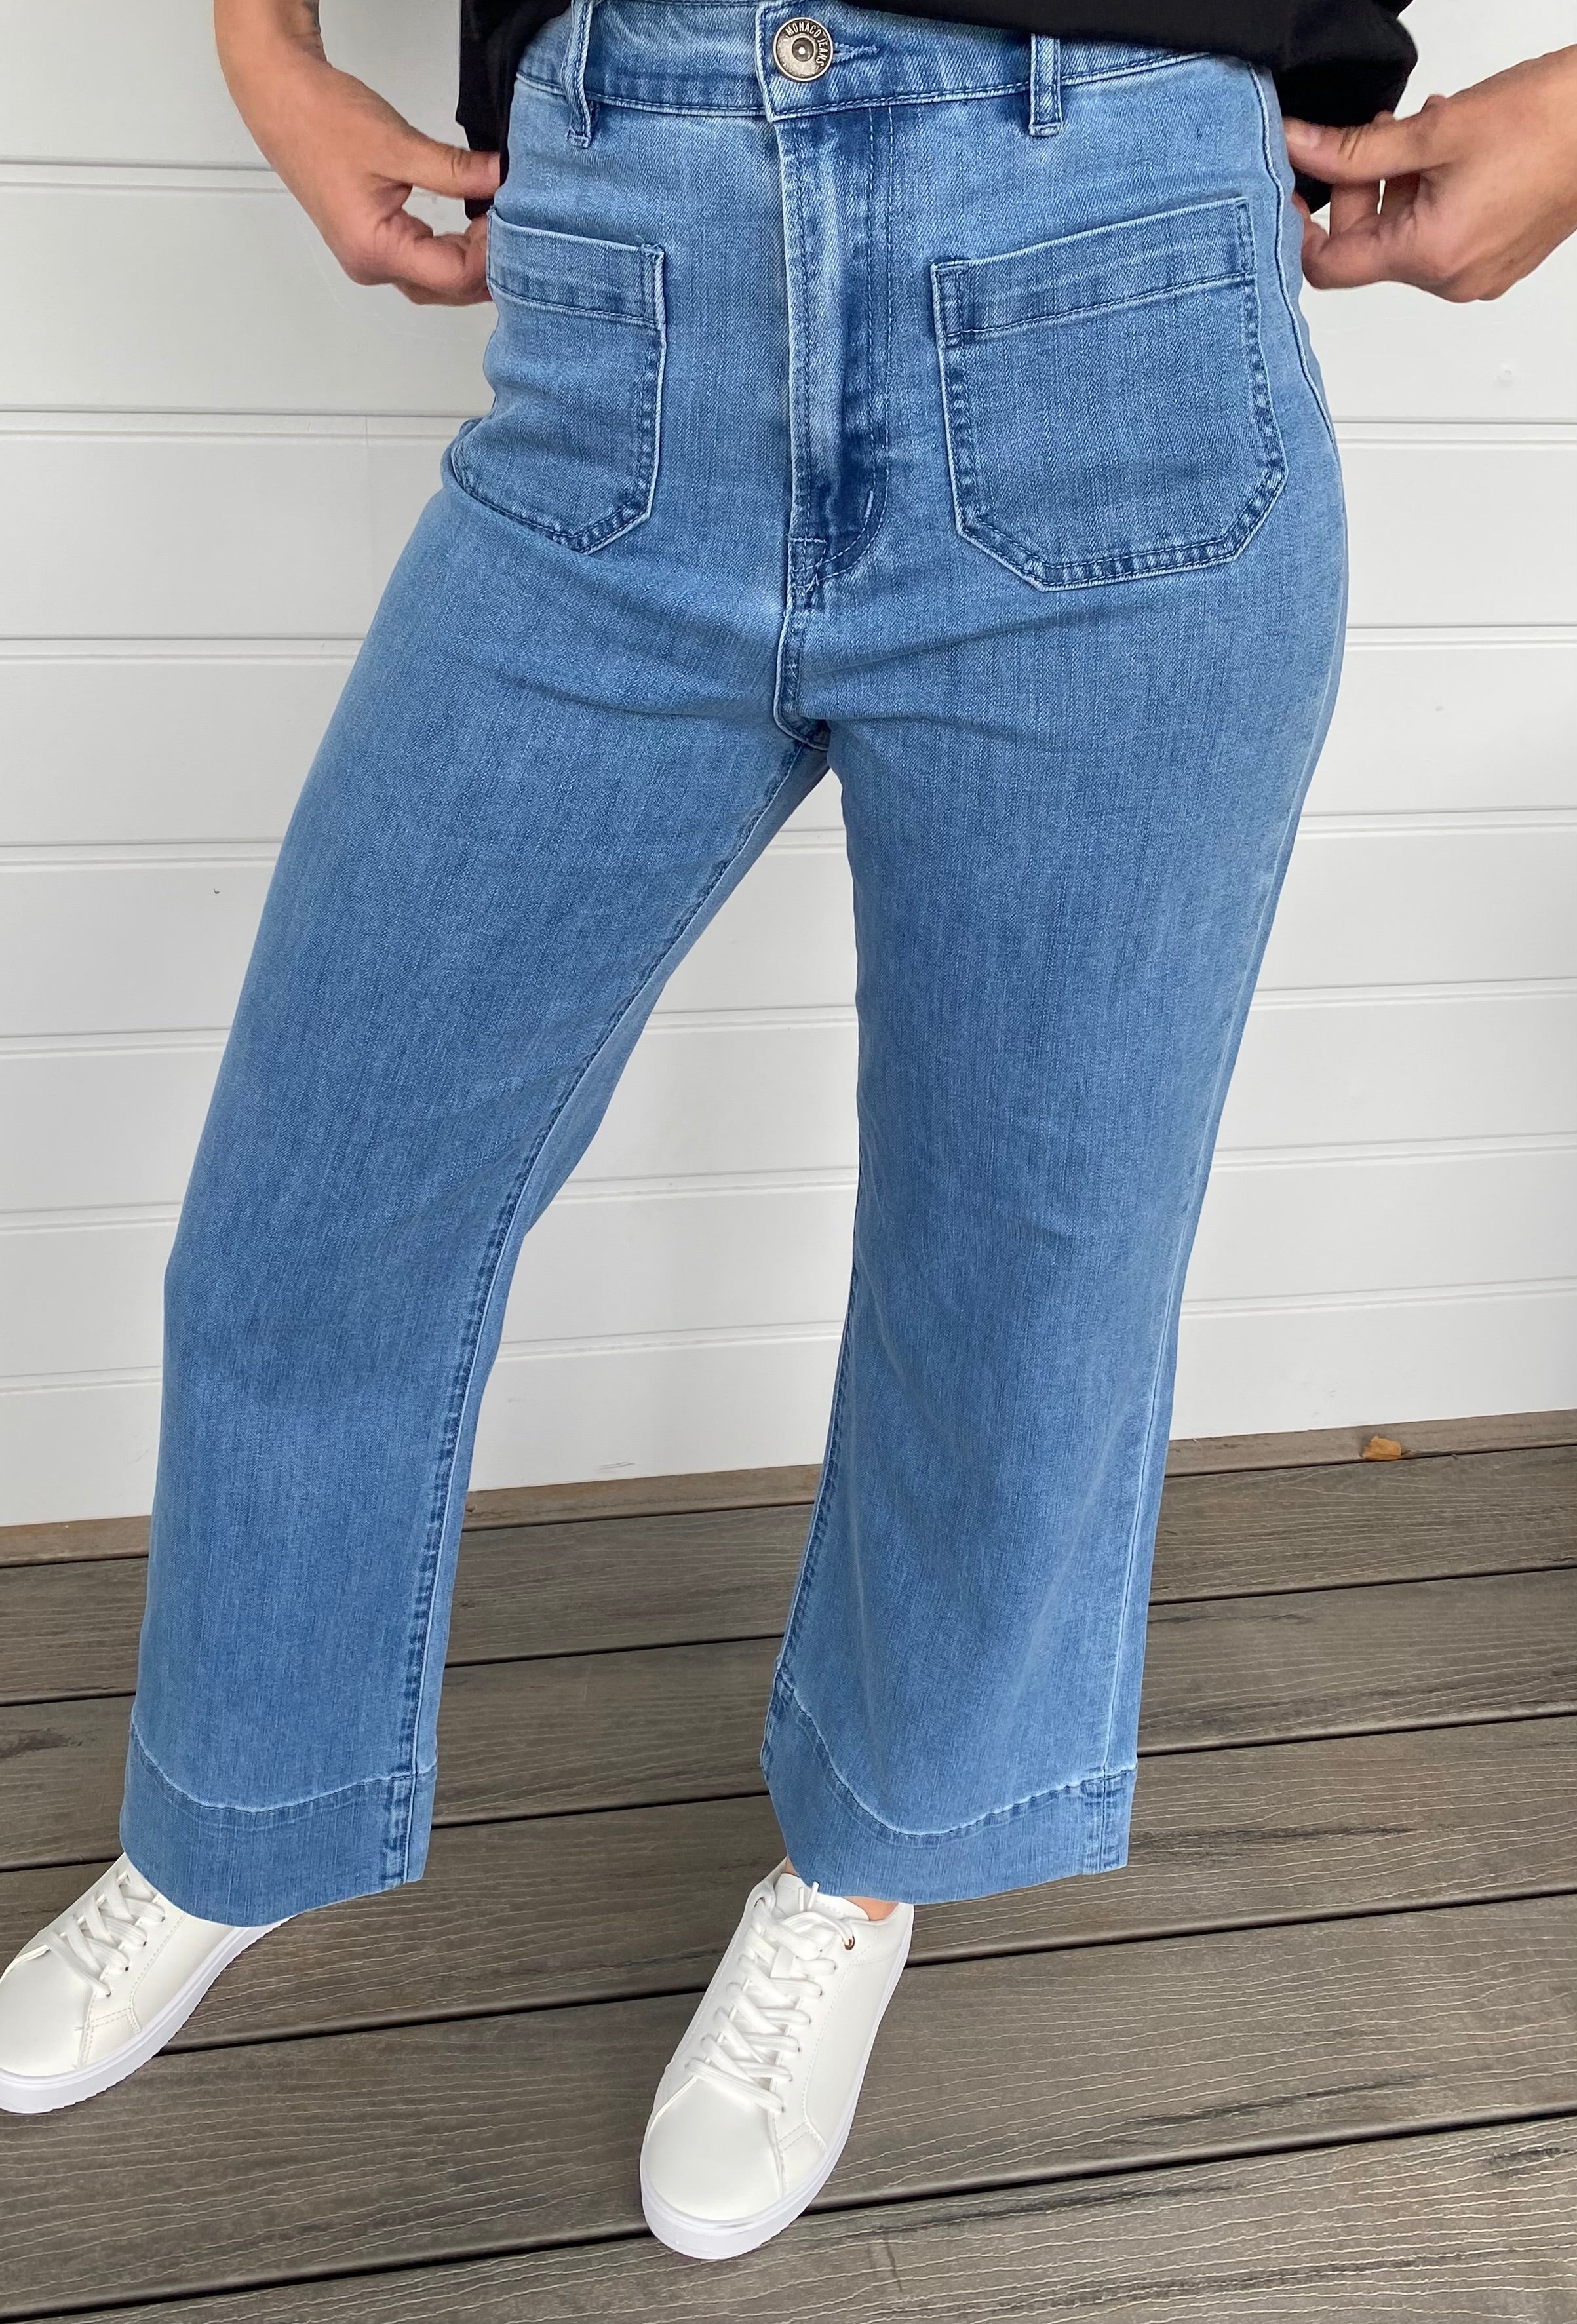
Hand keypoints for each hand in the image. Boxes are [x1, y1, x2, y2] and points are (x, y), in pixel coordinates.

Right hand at [215, 0, 499, 304]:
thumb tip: (503, 178)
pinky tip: (473, 228)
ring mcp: (369, 259)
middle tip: (516, 225)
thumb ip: (457, 170)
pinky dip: (452, 250)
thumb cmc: (321, 118)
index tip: (513, 218)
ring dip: (470, 260)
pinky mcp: (371, 244)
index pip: (455, 275)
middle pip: (448, 288)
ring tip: (497, 224)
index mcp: (374, 249)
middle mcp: (370, 266)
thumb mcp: (399, 143)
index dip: (492, 253)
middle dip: (487, 263)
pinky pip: (422, 263)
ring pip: (437, 281)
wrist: (280, 98)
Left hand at [1283, 44, 1576, 299]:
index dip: (1301, 228)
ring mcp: (1479, 276)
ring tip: (1426, 135)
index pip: (1330, 267)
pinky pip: (1444, 238)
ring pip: (1407, 239)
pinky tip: (1451, 157)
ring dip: (1400, 187)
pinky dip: (1432, 198)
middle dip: (1362, 191)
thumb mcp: (1435, 129)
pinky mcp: (1500, 261)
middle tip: (1378, 137)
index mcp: (1430, 257)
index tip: (1294, 191)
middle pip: (1369, 249)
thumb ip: (1356, 150)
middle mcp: (1452, 280)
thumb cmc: (1548, 123)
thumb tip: (1300, 147)